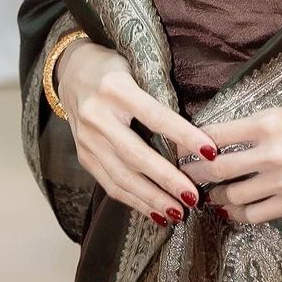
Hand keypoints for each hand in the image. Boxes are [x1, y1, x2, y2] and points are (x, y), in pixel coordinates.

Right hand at [56, 39, 217, 224]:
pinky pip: (109, 184)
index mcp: (115, 88)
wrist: (71, 70)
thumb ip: (158, 95)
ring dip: (151, 199)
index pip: (155, 116)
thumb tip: (194, 132)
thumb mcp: (137, 69)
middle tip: (193, 197)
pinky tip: (154, 213)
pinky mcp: (83, 155)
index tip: (210, 151)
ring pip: (120, 176)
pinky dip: (133, 201)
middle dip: (166, 180)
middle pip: (134, 154)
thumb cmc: (114, 68)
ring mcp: (86, 139)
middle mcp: (96, 116)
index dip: (183, 135)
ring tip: (177, 212)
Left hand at [191, 96, 281, 224]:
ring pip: (231, 195)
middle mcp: (271, 152)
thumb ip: (258, 122)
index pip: (214, 135)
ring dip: (214, 196)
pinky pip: (255, 214)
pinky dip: (238, 213)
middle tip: (184, 174)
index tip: (182, 148)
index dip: (191, 144)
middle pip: (215, 169)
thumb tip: (224, 134)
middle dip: (193, 173)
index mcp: (268, 121)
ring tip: (208, 193)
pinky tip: (232, 208)